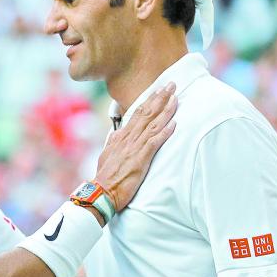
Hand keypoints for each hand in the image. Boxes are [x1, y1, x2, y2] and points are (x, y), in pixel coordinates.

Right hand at [94, 83, 177, 211]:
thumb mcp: (106, 155)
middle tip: (171, 85)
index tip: (159, 90)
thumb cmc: (105, 176)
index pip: (137, 113)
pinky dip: (164, 132)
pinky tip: (174, 124)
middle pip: (146, 113)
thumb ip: (113, 142)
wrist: (101, 191)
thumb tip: (116, 133)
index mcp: (121, 136)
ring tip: (175, 98)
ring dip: (165, 110)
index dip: (150, 100)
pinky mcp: (140, 159)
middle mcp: (128, 138)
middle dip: (160, 98)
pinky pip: (154, 142)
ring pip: (152, 124)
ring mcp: (134, 147)